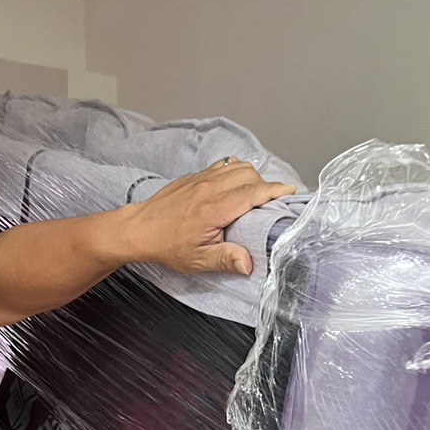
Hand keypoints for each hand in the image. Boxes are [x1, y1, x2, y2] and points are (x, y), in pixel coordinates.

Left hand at [124, 158, 295, 276]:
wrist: (139, 229)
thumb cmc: (167, 245)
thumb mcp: (197, 260)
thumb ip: (226, 260)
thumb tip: (248, 264)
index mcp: (214, 209)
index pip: (253, 192)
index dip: (275, 190)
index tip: (290, 191)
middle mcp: (209, 188)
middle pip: (250, 174)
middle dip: (265, 186)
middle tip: (270, 203)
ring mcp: (201, 178)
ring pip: (238, 166)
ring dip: (252, 177)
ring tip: (256, 195)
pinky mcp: (195, 176)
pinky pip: (224, 165)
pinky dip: (236, 171)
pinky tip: (237, 186)